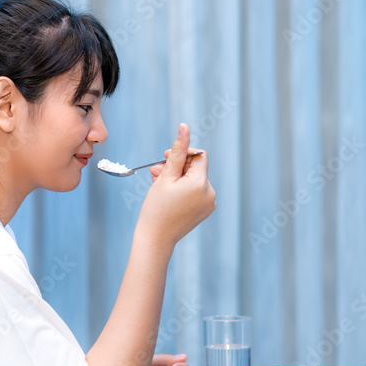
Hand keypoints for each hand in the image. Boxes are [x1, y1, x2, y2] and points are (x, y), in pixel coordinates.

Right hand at [138, 123, 215, 248]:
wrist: (156, 239)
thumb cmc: (156, 208)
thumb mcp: (165, 176)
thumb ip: (177, 151)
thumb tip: (185, 127)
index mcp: (201, 183)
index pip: (198, 155)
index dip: (182, 153)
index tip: (165, 157)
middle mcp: (210, 193)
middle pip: (195, 168)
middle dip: (176, 166)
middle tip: (155, 171)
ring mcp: (209, 203)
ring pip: (194, 179)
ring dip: (177, 177)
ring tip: (158, 183)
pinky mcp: (205, 210)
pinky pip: (195, 192)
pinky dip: (182, 189)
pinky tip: (167, 193)